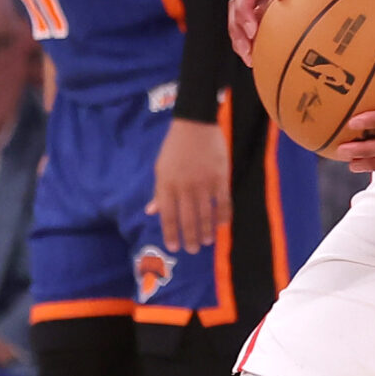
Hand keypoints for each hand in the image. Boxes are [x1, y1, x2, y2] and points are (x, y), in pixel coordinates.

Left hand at [148, 115, 229, 253]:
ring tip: (207, 241)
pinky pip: (223, 202)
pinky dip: (223, 216)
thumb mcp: (161, 169)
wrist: (196, 125)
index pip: (168, 215)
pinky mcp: (221, 178)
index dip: (171, 233)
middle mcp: (185, 187)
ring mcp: (204, 183)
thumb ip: (159, 192)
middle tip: (193, 250)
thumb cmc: (174, 148)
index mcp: (167, 185)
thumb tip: (151, 212)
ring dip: (206, 230)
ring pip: (206, 213)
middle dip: (190, 237)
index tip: (174, 247)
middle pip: (188, 219)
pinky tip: (222, 225)